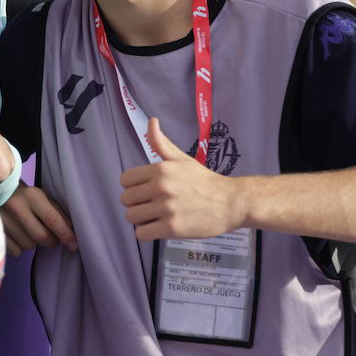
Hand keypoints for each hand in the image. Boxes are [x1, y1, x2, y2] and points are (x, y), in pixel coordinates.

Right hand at [0, 183, 76, 255]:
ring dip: (35, 243)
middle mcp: (17, 207)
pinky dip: (21, 247)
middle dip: (52, 241)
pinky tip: (19, 235)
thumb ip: (57, 213)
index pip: (52, 219)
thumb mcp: (42, 197)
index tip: (73, 245)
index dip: (65, 234)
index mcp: (32, 196)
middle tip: (53, 237)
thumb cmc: (24, 196)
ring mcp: (3, 220)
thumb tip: (71, 234)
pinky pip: (16, 251)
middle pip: (41, 236)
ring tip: (31, 231)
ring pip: (29, 245)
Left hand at [118, 118, 242, 241]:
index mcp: (160, 169)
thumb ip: (161, 143)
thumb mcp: (182, 159)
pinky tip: (158, 228)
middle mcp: (161, 187)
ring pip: (131, 217)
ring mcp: (166, 208)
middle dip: (135, 204)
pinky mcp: (172, 228)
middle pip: (125, 199)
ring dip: (140, 219)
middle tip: (150, 206)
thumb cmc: (204, 181)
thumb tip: (151, 121)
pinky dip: (146, 233)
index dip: (132, 187)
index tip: (144, 191)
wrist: (231, 203)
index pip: (125, 180)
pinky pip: (141, 234)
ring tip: (154, 217)